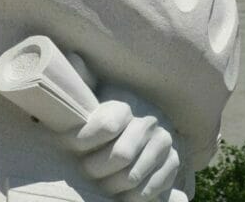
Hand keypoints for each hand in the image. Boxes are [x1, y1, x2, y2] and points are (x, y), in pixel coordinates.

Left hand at [61, 56, 186, 201]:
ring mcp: (164, 142)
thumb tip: (72, 57)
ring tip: (100, 181)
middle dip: (96, 168)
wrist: (145, 123)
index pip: (107, 125)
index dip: (84, 140)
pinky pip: (150, 190)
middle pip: (121, 156)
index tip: (71, 146)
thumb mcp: (95, 93)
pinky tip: (120, 192)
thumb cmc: (108, 111)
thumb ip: (83, 79)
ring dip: (112, 185)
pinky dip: (131, 196)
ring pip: (133, 176)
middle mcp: (148, 120)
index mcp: (126, 103)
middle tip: (85, 170)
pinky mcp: (173, 163)